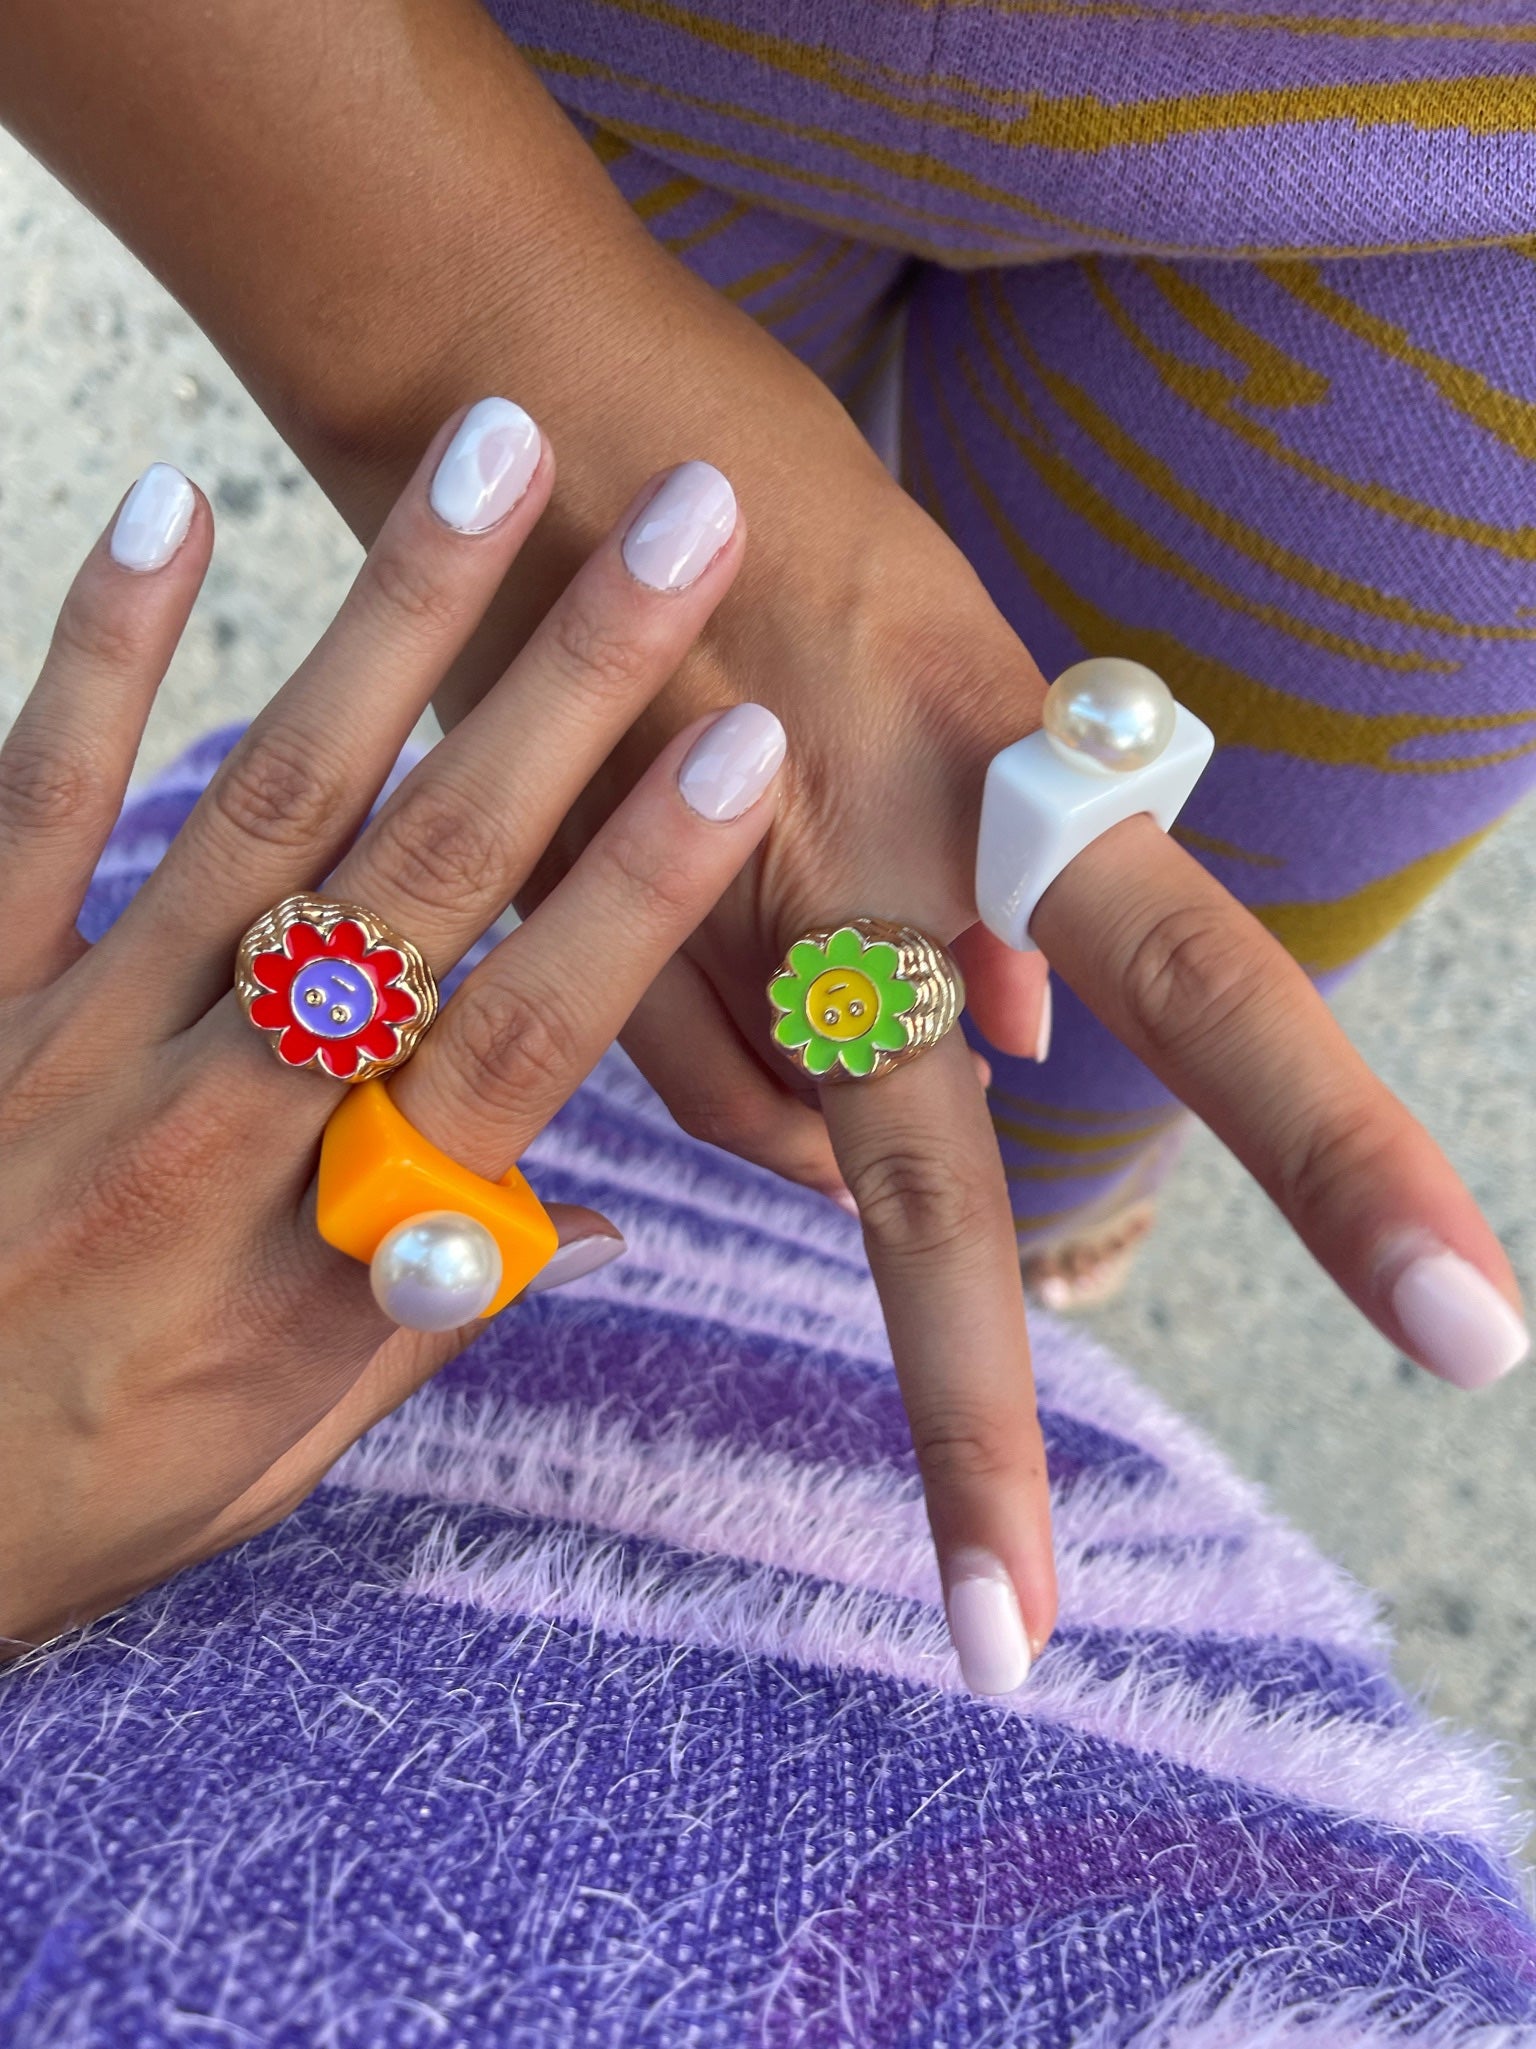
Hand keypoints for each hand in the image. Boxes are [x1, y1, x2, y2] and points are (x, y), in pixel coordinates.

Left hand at [0, 405, 783, 1649]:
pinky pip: (37, 794)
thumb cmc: (70, 1493)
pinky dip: (106, 647)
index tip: (744, 747)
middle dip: (569, 685)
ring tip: (492, 456)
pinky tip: (176, 508)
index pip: (525, 1032)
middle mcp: (222, 1106)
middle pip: (427, 869)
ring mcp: (79, 1024)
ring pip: (265, 797)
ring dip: (388, 617)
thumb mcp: (276, 1459)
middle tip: (679, 523)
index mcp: (330, 1236)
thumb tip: (582, 1227)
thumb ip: (427, 1318)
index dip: (640, 884)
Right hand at [425, 285, 1527, 1690]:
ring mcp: (693, 901)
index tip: (1464, 1330)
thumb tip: (1028, 1048)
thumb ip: (988, 875)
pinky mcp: (567, 913)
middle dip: (970, 1419)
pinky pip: (677, 1072)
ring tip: (804, 1055)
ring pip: (772, 1139)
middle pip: (928, 1177)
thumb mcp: (942, 656)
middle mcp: (856, 852)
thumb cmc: (765, 515)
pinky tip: (725, 978)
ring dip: (821, 1161)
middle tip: (1009, 1635)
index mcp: (1002, 765)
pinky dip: (731, 1065)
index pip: (1205, 986)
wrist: (512, 404)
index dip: (1339, 1161)